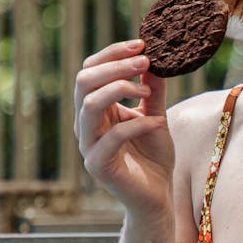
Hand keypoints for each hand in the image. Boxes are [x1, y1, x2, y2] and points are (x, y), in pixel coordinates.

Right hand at [74, 40, 174, 214]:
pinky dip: (137, 124)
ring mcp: (89, 145)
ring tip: (148, 91)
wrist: (157, 198)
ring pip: (90, 104)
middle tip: (146, 61)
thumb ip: (152, 90)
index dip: (113, 54)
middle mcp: (85, 124)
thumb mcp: (156, 116)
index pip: (90, 70)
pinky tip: (157, 122)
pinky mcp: (98, 165)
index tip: (143, 45)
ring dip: (121, 89)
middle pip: (84, 81)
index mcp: (94, 110)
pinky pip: (112, 136)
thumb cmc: (154, 158)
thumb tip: (154, 59)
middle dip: (116, 66)